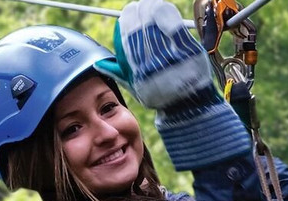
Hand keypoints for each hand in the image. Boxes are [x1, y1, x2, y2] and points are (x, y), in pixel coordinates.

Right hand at [96, 0, 217, 110]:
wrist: (188, 103)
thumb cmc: (160, 95)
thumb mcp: (136, 88)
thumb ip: (118, 74)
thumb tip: (98, 64)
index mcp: (137, 69)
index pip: (126, 33)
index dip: (127, 17)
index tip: (130, 13)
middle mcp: (151, 60)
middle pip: (140, 21)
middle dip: (139, 9)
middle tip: (142, 7)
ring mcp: (169, 53)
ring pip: (155, 18)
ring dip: (152, 7)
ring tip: (152, 7)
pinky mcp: (186, 46)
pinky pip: (173, 21)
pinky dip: (167, 12)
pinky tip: (164, 10)